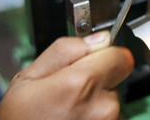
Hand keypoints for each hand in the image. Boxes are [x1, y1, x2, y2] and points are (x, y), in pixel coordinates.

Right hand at [0, 31, 133, 119]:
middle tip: (73, 88)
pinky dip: (97, 114)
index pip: (121, 56)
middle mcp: (103, 107)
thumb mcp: (28, 78)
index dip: (107, 54)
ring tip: (70, 107)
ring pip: (113, 97)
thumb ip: (66, 50)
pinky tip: (76, 118)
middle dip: (99, 76)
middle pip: (117, 76)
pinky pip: (111, 115)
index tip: (94, 59)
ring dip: (97, 99)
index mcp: (82, 84)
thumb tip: (99, 38)